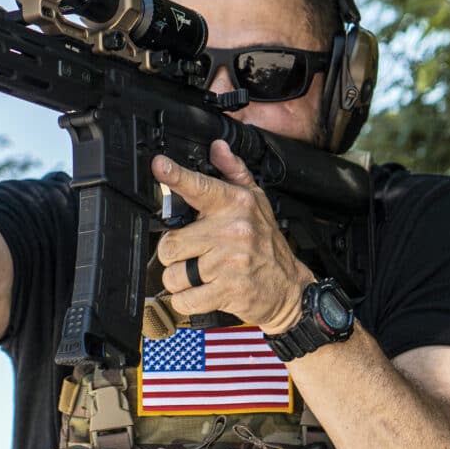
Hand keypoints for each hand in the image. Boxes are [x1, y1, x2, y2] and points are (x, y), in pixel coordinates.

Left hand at [152, 140, 314, 334]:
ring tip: (201, 276)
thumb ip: (233, 173)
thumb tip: (218, 148)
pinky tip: (204, 292)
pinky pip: (185, 299)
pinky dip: (187, 301)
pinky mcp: (228, 290)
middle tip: (194, 255)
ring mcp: (230, 261)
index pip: (200, 187)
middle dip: (175, 255)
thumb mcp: (257, 202)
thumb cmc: (267, 244)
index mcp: (235, 204)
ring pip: (173, 274)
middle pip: (170, 243)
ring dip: (180, 281)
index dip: (175, 176)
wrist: (290, 288)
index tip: (159, 166)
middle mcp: (232, 230)